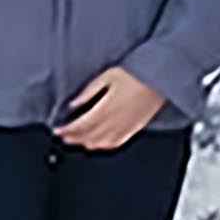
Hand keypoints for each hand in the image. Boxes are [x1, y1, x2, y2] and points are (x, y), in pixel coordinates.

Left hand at [54, 64, 170, 150]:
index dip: (68, 130)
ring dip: (86, 143)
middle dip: (74, 138)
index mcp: (107, 109)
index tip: (58, 130)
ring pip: (102, 142)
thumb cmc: (136, 73)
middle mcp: (116, 121)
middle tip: (63, 136)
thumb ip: (90, 91)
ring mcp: (126, 127)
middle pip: (90, 136)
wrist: (161, 78)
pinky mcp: (135, 128)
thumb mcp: (108, 76)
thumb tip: (74, 104)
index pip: (82, 125)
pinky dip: (103, 145)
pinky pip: (117, 142)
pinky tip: (97, 144)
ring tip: (76, 140)